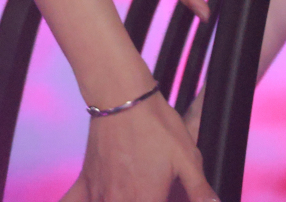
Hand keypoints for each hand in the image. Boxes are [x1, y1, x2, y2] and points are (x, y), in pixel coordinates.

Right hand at [62, 93, 216, 201]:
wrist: (121, 95)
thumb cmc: (155, 124)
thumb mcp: (188, 157)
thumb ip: (200, 190)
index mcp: (145, 200)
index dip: (165, 200)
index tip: (164, 195)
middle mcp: (118, 201)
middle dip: (143, 200)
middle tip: (150, 191)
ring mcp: (98, 194)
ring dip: (115, 201)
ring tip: (131, 191)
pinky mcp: (85, 181)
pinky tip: (96, 198)